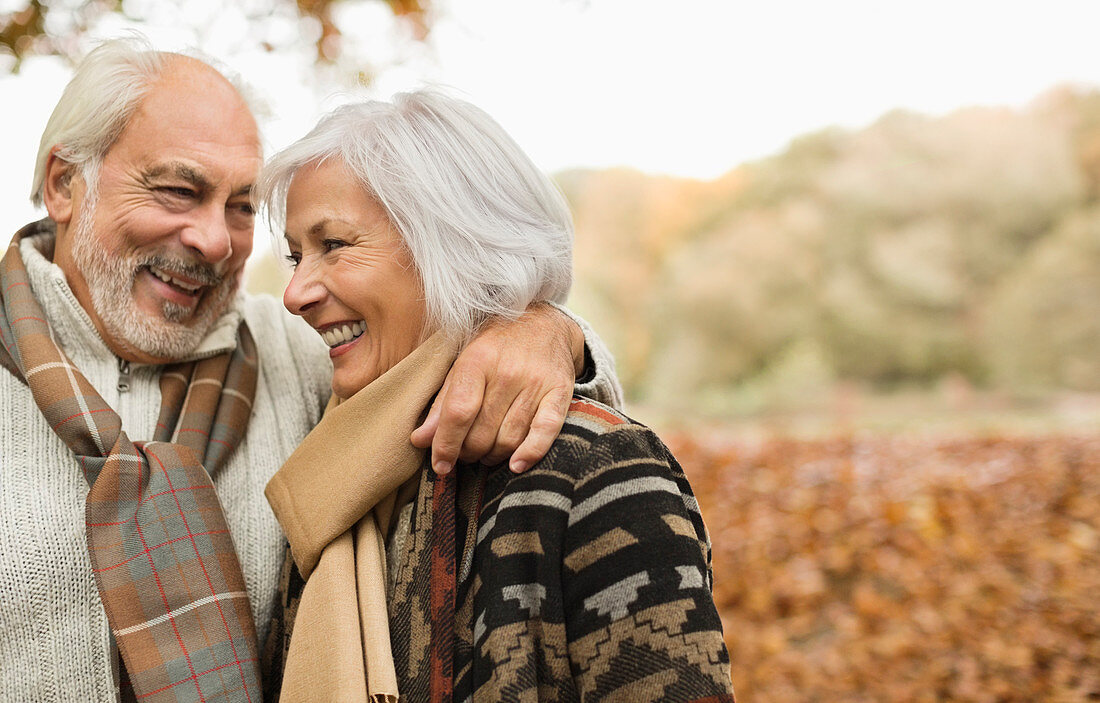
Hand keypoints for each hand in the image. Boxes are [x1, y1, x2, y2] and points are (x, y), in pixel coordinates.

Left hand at [410, 302, 584, 474]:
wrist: (544, 322)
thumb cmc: (496, 345)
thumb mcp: (463, 362)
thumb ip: (442, 403)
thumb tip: (420, 440)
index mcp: (478, 360)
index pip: (458, 412)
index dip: (446, 444)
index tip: (440, 464)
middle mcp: (508, 372)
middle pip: (482, 432)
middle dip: (468, 452)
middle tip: (465, 452)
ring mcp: (536, 383)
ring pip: (509, 439)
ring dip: (492, 455)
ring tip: (485, 452)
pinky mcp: (560, 392)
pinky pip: (545, 431)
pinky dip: (530, 454)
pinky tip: (516, 465)